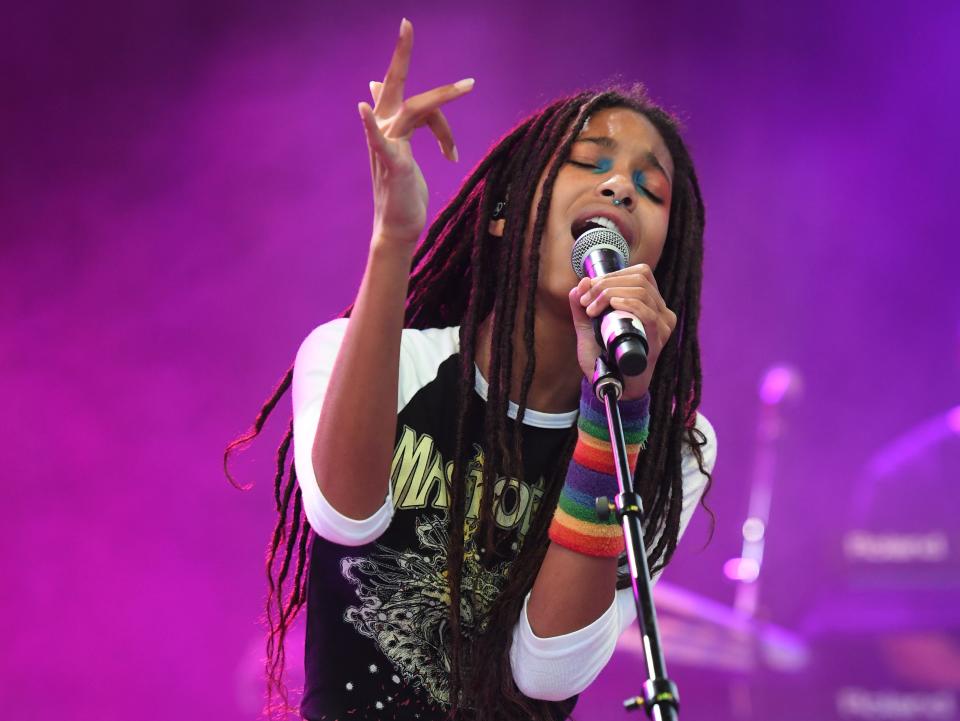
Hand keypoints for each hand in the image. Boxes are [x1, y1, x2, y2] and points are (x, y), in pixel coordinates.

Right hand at [358, 18, 474, 246]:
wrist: (398, 225)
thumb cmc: (404, 190)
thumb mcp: (401, 149)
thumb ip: (400, 121)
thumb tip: (374, 87)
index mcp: (390, 124)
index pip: (403, 88)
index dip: (403, 57)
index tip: (406, 24)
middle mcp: (384, 128)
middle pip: (395, 84)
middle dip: (401, 54)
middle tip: (406, 23)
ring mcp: (386, 144)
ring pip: (416, 109)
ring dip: (444, 96)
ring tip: (470, 84)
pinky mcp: (392, 163)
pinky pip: (380, 140)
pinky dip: (370, 125)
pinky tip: (363, 109)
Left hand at [567, 265, 676, 399]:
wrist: (612, 386)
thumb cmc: (605, 357)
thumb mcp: (588, 328)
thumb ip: (581, 307)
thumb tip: (580, 283)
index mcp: (649, 304)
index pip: (640, 274)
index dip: (612, 275)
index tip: (588, 289)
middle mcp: (661, 312)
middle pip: (639, 279)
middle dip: (606, 284)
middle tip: (586, 301)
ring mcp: (661, 326)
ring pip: (642, 292)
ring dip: (611, 294)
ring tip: (592, 310)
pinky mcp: (657, 340)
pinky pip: (648, 313)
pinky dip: (628, 304)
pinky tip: (612, 306)